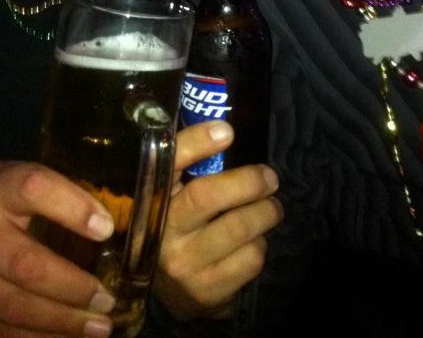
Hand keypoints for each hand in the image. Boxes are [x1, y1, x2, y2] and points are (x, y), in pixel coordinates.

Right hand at [0, 161, 116, 336]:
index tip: (106, 229)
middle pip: (24, 263)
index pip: (33, 188)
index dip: (72, 208)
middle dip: (71, 287)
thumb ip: (51, 196)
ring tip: (99, 327)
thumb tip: (109, 226)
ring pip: (12, 306)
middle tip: (107, 299)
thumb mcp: (10, 179)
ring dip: (61, 322)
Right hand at [153, 122, 282, 320]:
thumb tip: (226, 129)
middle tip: (270, 178)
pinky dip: (260, 246)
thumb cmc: (180, 226)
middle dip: (248, 182)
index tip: (226, 131)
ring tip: (272, 208)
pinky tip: (254, 243)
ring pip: (237, 227)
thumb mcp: (174, 195)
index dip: (196, 143)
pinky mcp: (205, 291)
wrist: (170, 294)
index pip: (168, 162)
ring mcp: (181, 263)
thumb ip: (190, 165)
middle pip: (207, 195)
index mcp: (150, 196)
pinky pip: (249, 259)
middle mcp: (159, 230)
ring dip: (266, 213)